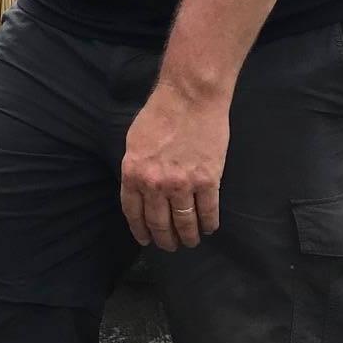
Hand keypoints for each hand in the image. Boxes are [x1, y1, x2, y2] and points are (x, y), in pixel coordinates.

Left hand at [120, 83, 228, 250]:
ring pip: (184, 222)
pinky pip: (208, 211)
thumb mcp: (135, 142)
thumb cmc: (160, 113)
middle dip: (165, 239)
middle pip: (159, 223)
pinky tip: (209, 228)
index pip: (133, 212)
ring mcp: (182, 184)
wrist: (190, 97)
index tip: (146, 240)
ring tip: (190, 241)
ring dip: (188, 236)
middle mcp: (154, 184)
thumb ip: (136, 168)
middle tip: (170, 246)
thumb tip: (140, 189)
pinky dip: (209, 224)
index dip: (140, 230)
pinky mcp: (208, 180)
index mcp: (133, 173)